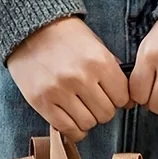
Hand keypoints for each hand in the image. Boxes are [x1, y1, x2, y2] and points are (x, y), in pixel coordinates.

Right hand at [8, 17, 128, 140]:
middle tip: (94, 102)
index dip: (119, 100)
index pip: (122, 98)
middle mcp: (81, 77)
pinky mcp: (41, 101)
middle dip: (103, 110)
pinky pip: (67, 128)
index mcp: (99, 61)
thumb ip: (112, 71)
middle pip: (106, 114)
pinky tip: (71, 119)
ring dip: (87, 120)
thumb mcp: (96, 45)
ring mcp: (59, 91)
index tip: (112, 97)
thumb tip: (127, 100)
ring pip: (88, 124)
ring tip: (80, 108)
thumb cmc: (66, 37)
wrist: (30, 28)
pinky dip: (73, 130)